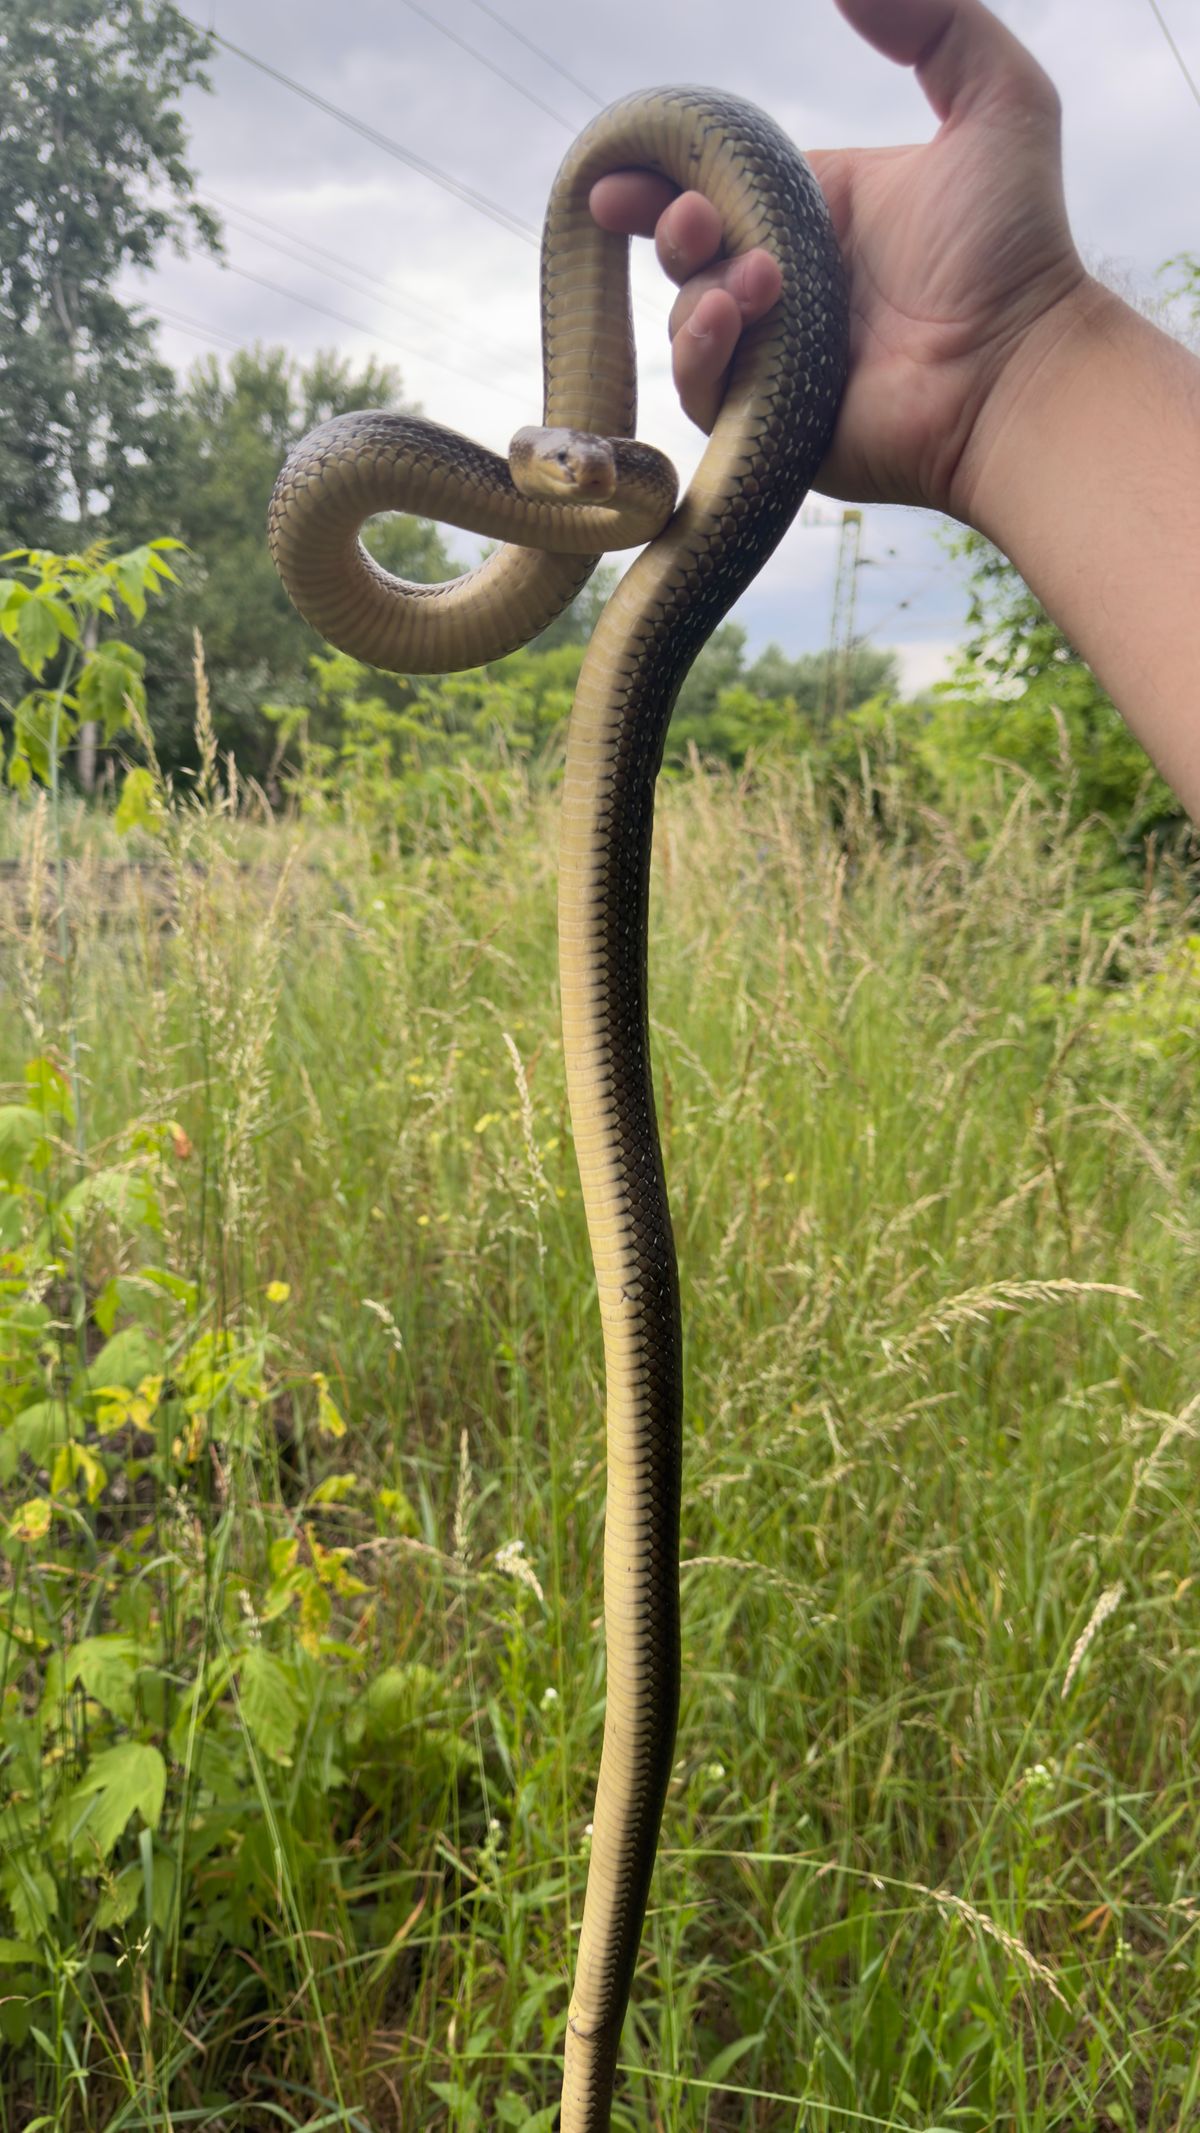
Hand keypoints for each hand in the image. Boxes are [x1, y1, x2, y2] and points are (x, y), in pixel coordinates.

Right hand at [589, 0, 1092, 525]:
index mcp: (819, 212)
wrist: (1018, 370)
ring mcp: (775, 356)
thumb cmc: (1014, 248)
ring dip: (702, 292)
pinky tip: (735, 321)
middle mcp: (789, 285)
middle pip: (687, 250)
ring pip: (688, 316)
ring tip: (762, 284)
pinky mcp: (769, 424)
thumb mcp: (996, 101)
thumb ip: (935, 23)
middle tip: (695, 222)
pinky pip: (703, 388)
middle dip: (670, 227)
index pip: (719, 183)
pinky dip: (701, 353)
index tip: (620, 168)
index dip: (663, 173)